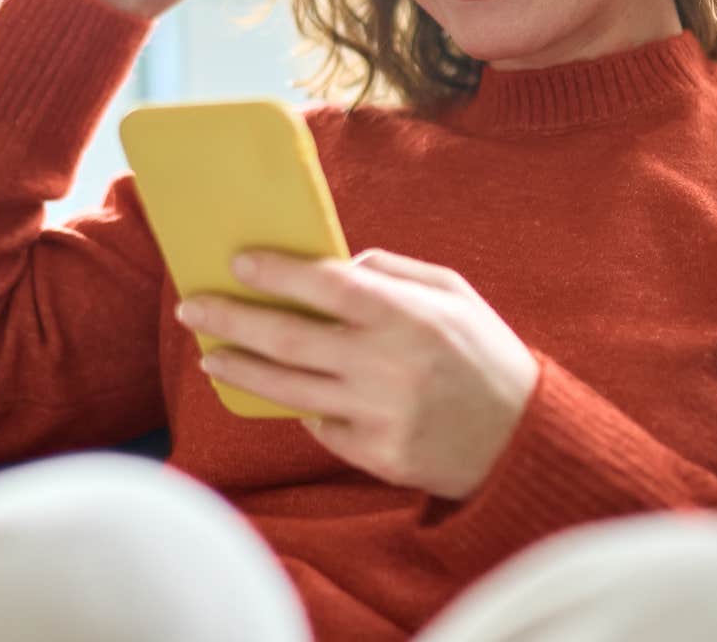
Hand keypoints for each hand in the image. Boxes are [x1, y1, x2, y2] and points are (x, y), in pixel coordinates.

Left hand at [175, 249, 540, 500]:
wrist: (523, 440)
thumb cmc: (486, 354)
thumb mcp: (455, 294)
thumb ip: (394, 271)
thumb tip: (335, 263)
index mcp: (408, 315)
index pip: (326, 285)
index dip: (277, 272)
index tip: (238, 262)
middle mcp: (387, 365)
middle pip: (288, 338)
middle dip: (232, 319)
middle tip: (193, 307)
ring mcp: (378, 415)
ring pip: (288, 389)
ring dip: (240, 370)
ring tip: (209, 356)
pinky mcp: (375, 454)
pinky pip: (319, 426)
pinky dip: (301, 406)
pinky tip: (286, 393)